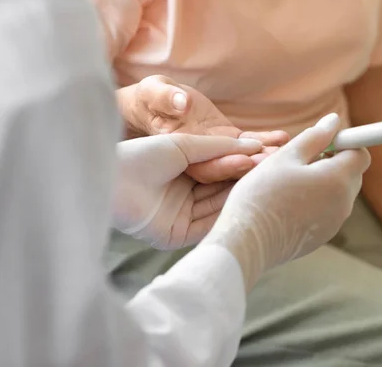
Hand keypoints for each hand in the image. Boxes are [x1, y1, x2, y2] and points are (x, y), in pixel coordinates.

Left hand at [113, 133, 262, 249]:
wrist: (111, 177)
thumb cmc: (140, 155)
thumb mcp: (184, 145)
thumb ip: (218, 147)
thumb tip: (253, 145)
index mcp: (180, 173)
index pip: (218, 170)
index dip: (240, 163)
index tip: (265, 155)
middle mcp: (181, 196)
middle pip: (219, 188)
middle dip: (243, 180)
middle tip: (271, 170)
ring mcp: (178, 216)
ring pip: (215, 205)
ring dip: (237, 194)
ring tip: (261, 182)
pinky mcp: (175, 236)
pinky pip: (205, 225)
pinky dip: (223, 213)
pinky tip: (242, 201)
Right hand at [119, 75, 289, 182]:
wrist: (152, 105)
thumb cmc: (149, 98)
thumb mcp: (153, 92)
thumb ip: (165, 97)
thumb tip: (181, 103)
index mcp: (179, 153)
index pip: (203, 166)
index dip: (224, 164)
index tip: (246, 159)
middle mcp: (198, 159)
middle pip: (226, 168)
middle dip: (251, 166)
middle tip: (275, 161)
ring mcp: (213, 151)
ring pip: (239, 158)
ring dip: (262, 157)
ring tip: (285, 151)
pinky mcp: (224, 140)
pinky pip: (245, 143)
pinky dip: (263, 141)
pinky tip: (283, 138)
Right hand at [202, 114, 370, 289]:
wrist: (246, 242)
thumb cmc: (262, 196)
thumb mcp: (285, 158)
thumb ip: (314, 137)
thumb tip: (334, 121)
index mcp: (338, 180)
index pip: (360, 154)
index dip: (343, 143)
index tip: (321, 142)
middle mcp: (343, 204)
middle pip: (351, 174)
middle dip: (331, 162)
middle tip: (298, 162)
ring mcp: (333, 223)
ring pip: (336, 193)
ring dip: (320, 183)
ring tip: (287, 185)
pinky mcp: (321, 237)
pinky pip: (325, 211)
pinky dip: (313, 203)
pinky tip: (285, 205)